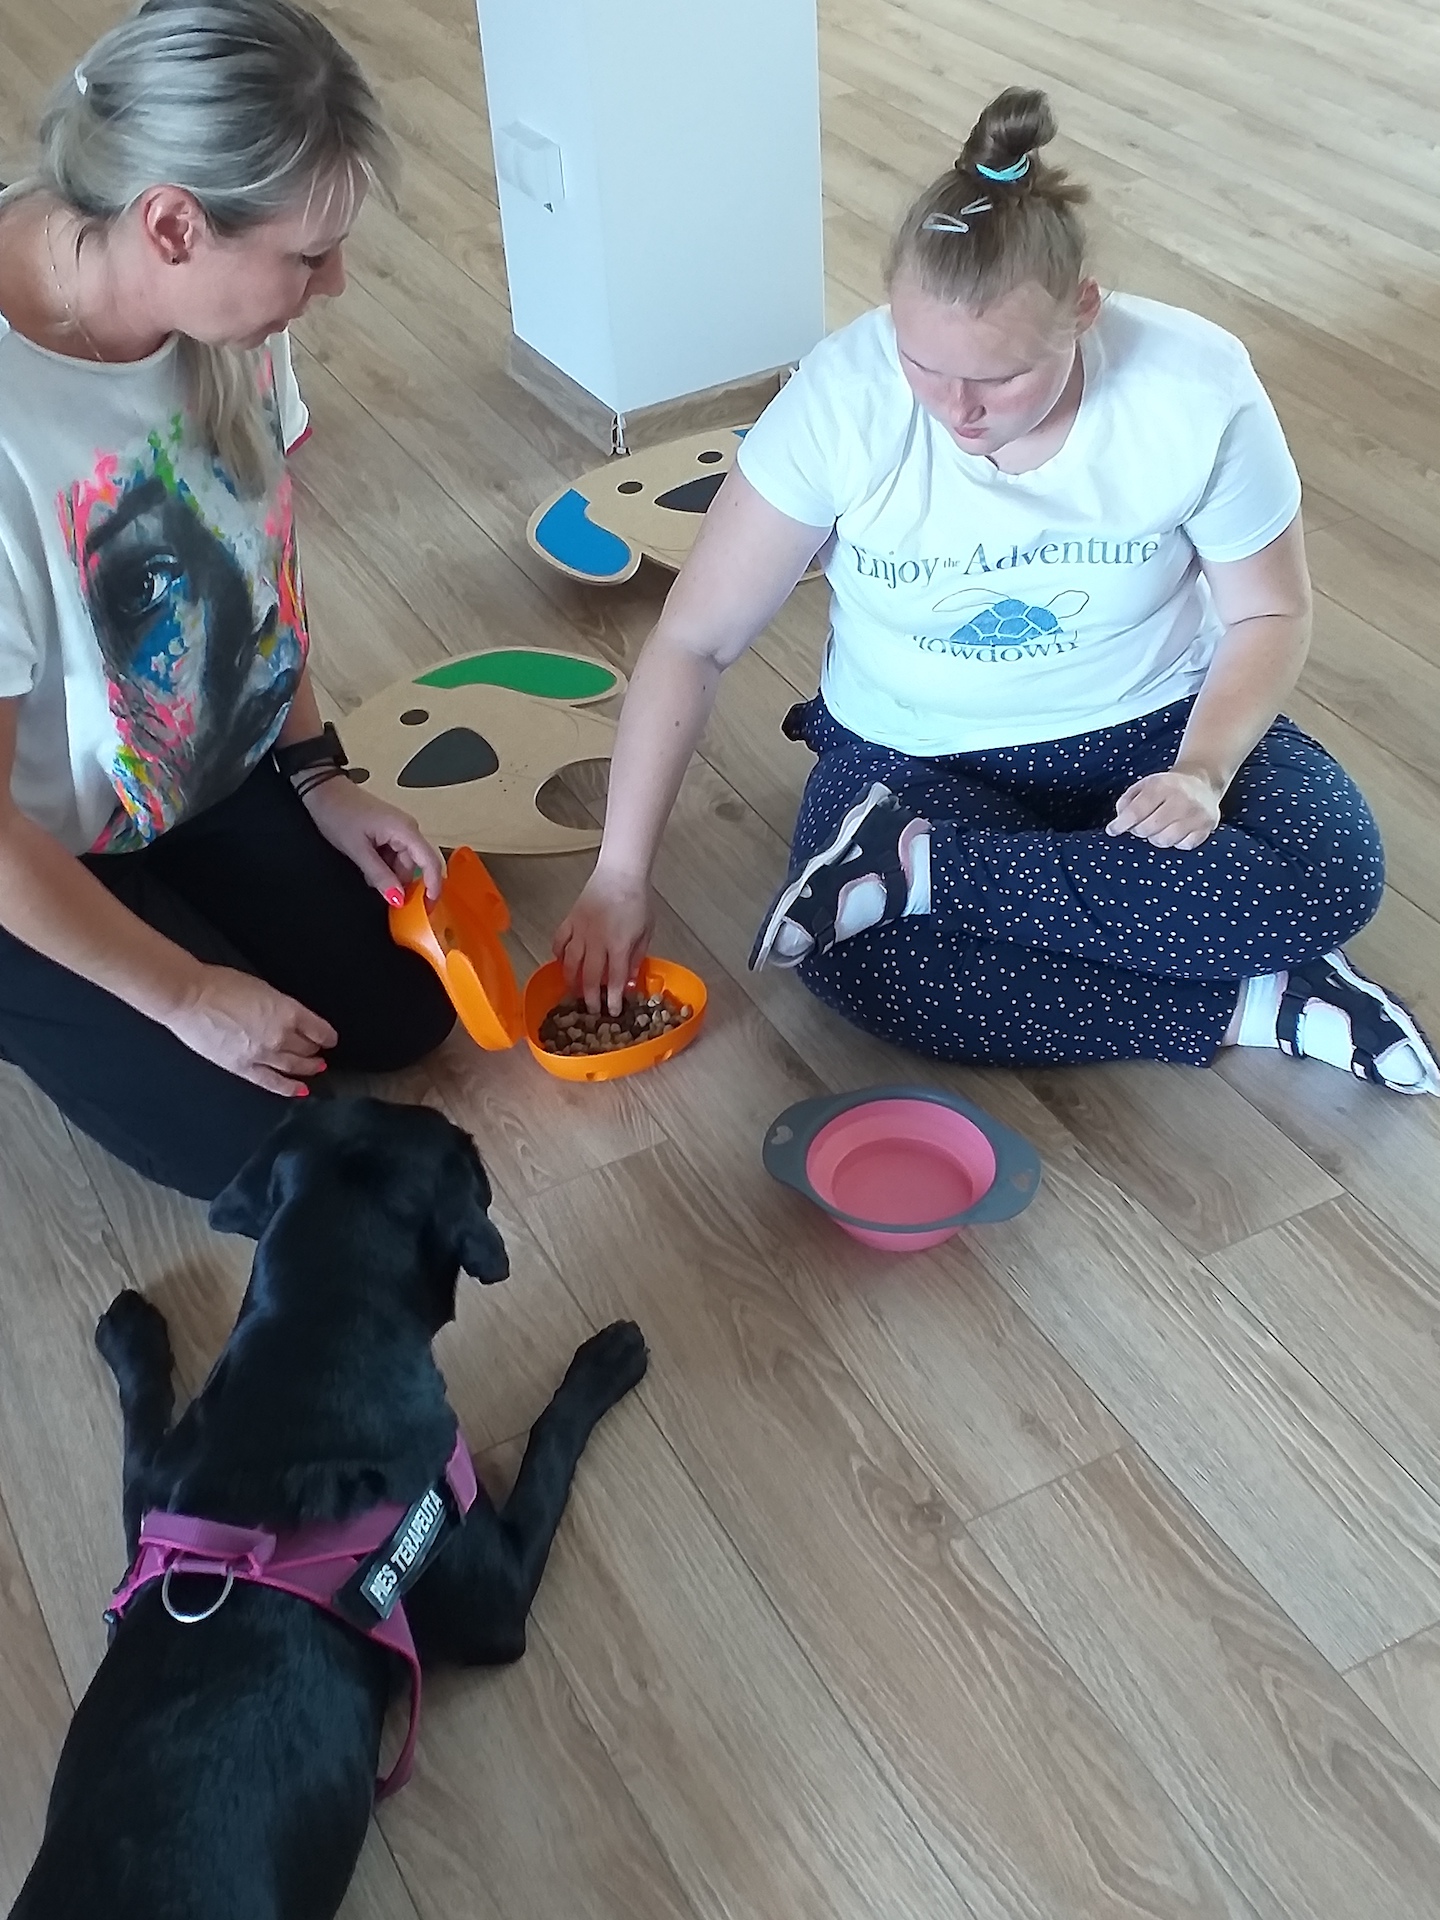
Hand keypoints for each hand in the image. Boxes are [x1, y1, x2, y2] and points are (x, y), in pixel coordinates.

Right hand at [164, 966, 337, 1096]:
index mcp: (288, 1012)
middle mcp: (280, 1036)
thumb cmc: (220, 985)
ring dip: (308, 1068)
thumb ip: (281, 1007)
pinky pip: (273, 1082)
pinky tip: (301, 1090)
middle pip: (307, 1048)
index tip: (330, 1038)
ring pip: (294, 1066)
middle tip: (319, 1051)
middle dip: (315, 1050)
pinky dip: (289, 1088)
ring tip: (316, 1068)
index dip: (327, 1035)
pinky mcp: (243, 1068)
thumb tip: (290, 1019)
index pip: (319, 1029)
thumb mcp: (263, 988)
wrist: (189, 998)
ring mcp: (262, 1055)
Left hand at [300, 776, 444, 903]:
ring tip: (364, 869)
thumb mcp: (357, 849)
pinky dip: (384, 865)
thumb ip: (379, 875)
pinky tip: (367, 862)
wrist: (323, 789)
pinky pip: (395, 856)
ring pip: (404, 863)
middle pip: (415, 866)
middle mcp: (409, 829)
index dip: (433, 887)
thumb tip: (398, 899)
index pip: (430, 862)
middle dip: (399, 882)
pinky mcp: (391, 831)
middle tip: (375, 887)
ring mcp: (401, 830)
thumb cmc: (339, 814)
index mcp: (405, 830)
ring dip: (388, 874)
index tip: (427, 909)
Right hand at [554, 869, 655, 1014]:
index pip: (615, 979)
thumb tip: (629, 982)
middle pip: (590, 976)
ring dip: (571, 980)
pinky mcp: (570, 920)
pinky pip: (559, 942)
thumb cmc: (639, 900)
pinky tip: (561, 962)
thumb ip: (636, 957)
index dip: (613, 998)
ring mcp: (580, 930)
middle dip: (590, 997)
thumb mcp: (646, 931)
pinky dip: (557, 954)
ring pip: (569, 962)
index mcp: (618, 944)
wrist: (621, 873)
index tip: (613, 1011)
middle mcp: (596, 941)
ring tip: (574, 992)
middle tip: (591, 1010)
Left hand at [1107, 769, 1223, 849]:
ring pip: (1165, 840)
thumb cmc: (1167, 787)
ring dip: (1156, 838)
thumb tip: (1119, 822)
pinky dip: (1176, 842)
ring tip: (1158, 828)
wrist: (1201, 782)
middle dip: (1139, 830)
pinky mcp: (1208, 826)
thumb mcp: (1144, 785)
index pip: (1136, 811)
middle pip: (1148, 829)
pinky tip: (1175, 831)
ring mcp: (1197, 814)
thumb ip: (1127, 801)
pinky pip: (1184, 846)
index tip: (1113, 830)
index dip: (1121, 824)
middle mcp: (1182, 799)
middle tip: (1141, 825)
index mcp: (1162, 786)